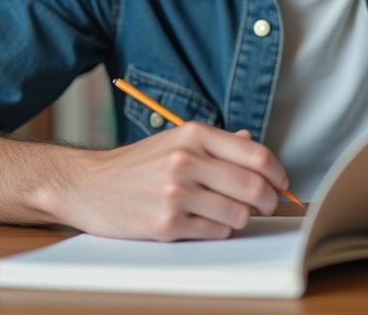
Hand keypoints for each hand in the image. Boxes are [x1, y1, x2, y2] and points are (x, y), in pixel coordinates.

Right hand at [46, 122, 287, 241]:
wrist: (87, 185)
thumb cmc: (134, 165)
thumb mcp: (174, 141)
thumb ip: (216, 144)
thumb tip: (251, 145)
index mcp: (192, 135)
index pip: (256, 155)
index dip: (277, 173)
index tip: (281, 184)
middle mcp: (185, 160)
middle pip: (253, 187)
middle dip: (268, 201)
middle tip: (266, 206)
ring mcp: (175, 193)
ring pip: (238, 214)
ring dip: (240, 218)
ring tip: (224, 213)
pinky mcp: (166, 224)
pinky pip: (215, 233)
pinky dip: (217, 231)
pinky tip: (201, 222)